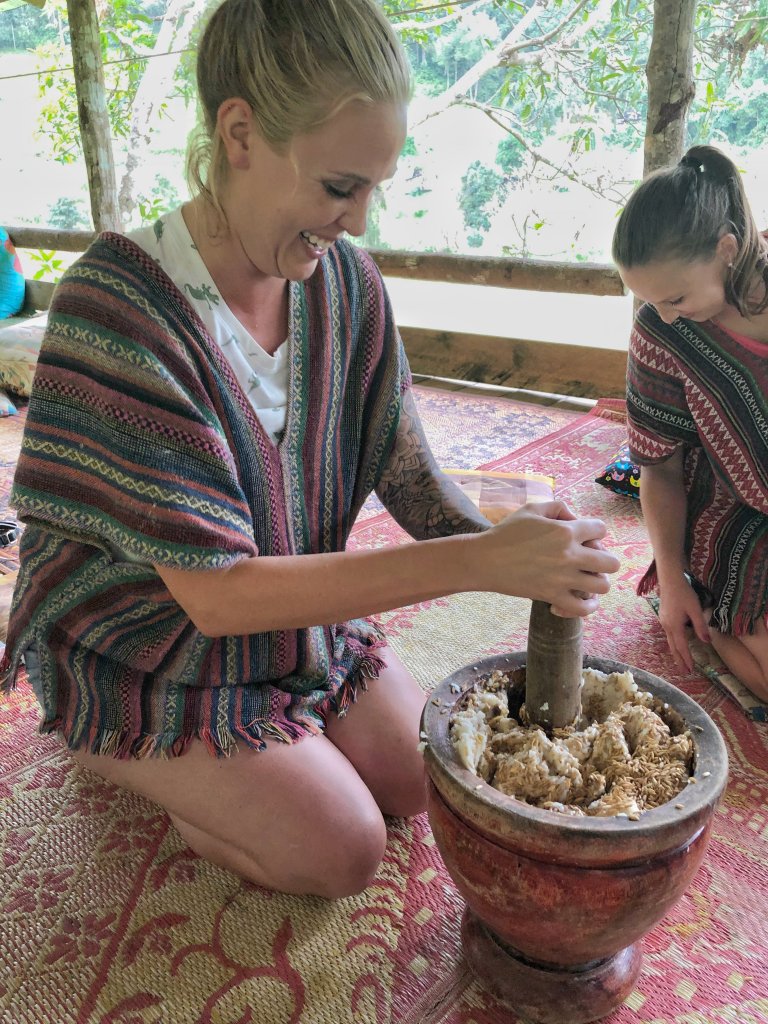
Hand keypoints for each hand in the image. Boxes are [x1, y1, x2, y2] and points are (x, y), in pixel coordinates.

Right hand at [478, 500, 619, 616]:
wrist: (484, 560)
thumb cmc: (506, 532)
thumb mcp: (531, 508)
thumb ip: (558, 507)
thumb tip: (575, 518)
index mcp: (566, 531)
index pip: (601, 529)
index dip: (595, 532)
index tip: (584, 537)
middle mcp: (570, 555)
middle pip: (611, 562)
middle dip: (604, 559)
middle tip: (589, 561)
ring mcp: (563, 579)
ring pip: (602, 586)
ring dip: (597, 582)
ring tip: (584, 580)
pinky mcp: (552, 597)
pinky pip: (582, 609)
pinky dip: (585, 607)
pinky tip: (576, 599)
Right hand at [657, 575, 710, 672]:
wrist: (670, 581)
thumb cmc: (684, 593)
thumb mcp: (695, 609)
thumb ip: (701, 626)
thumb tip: (707, 642)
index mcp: (675, 626)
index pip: (682, 646)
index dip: (687, 659)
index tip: (691, 670)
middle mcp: (667, 626)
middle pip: (673, 647)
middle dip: (679, 660)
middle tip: (684, 672)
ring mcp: (664, 622)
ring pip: (670, 642)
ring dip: (676, 653)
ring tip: (680, 662)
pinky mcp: (664, 618)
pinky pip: (669, 635)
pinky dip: (674, 644)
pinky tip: (677, 644)